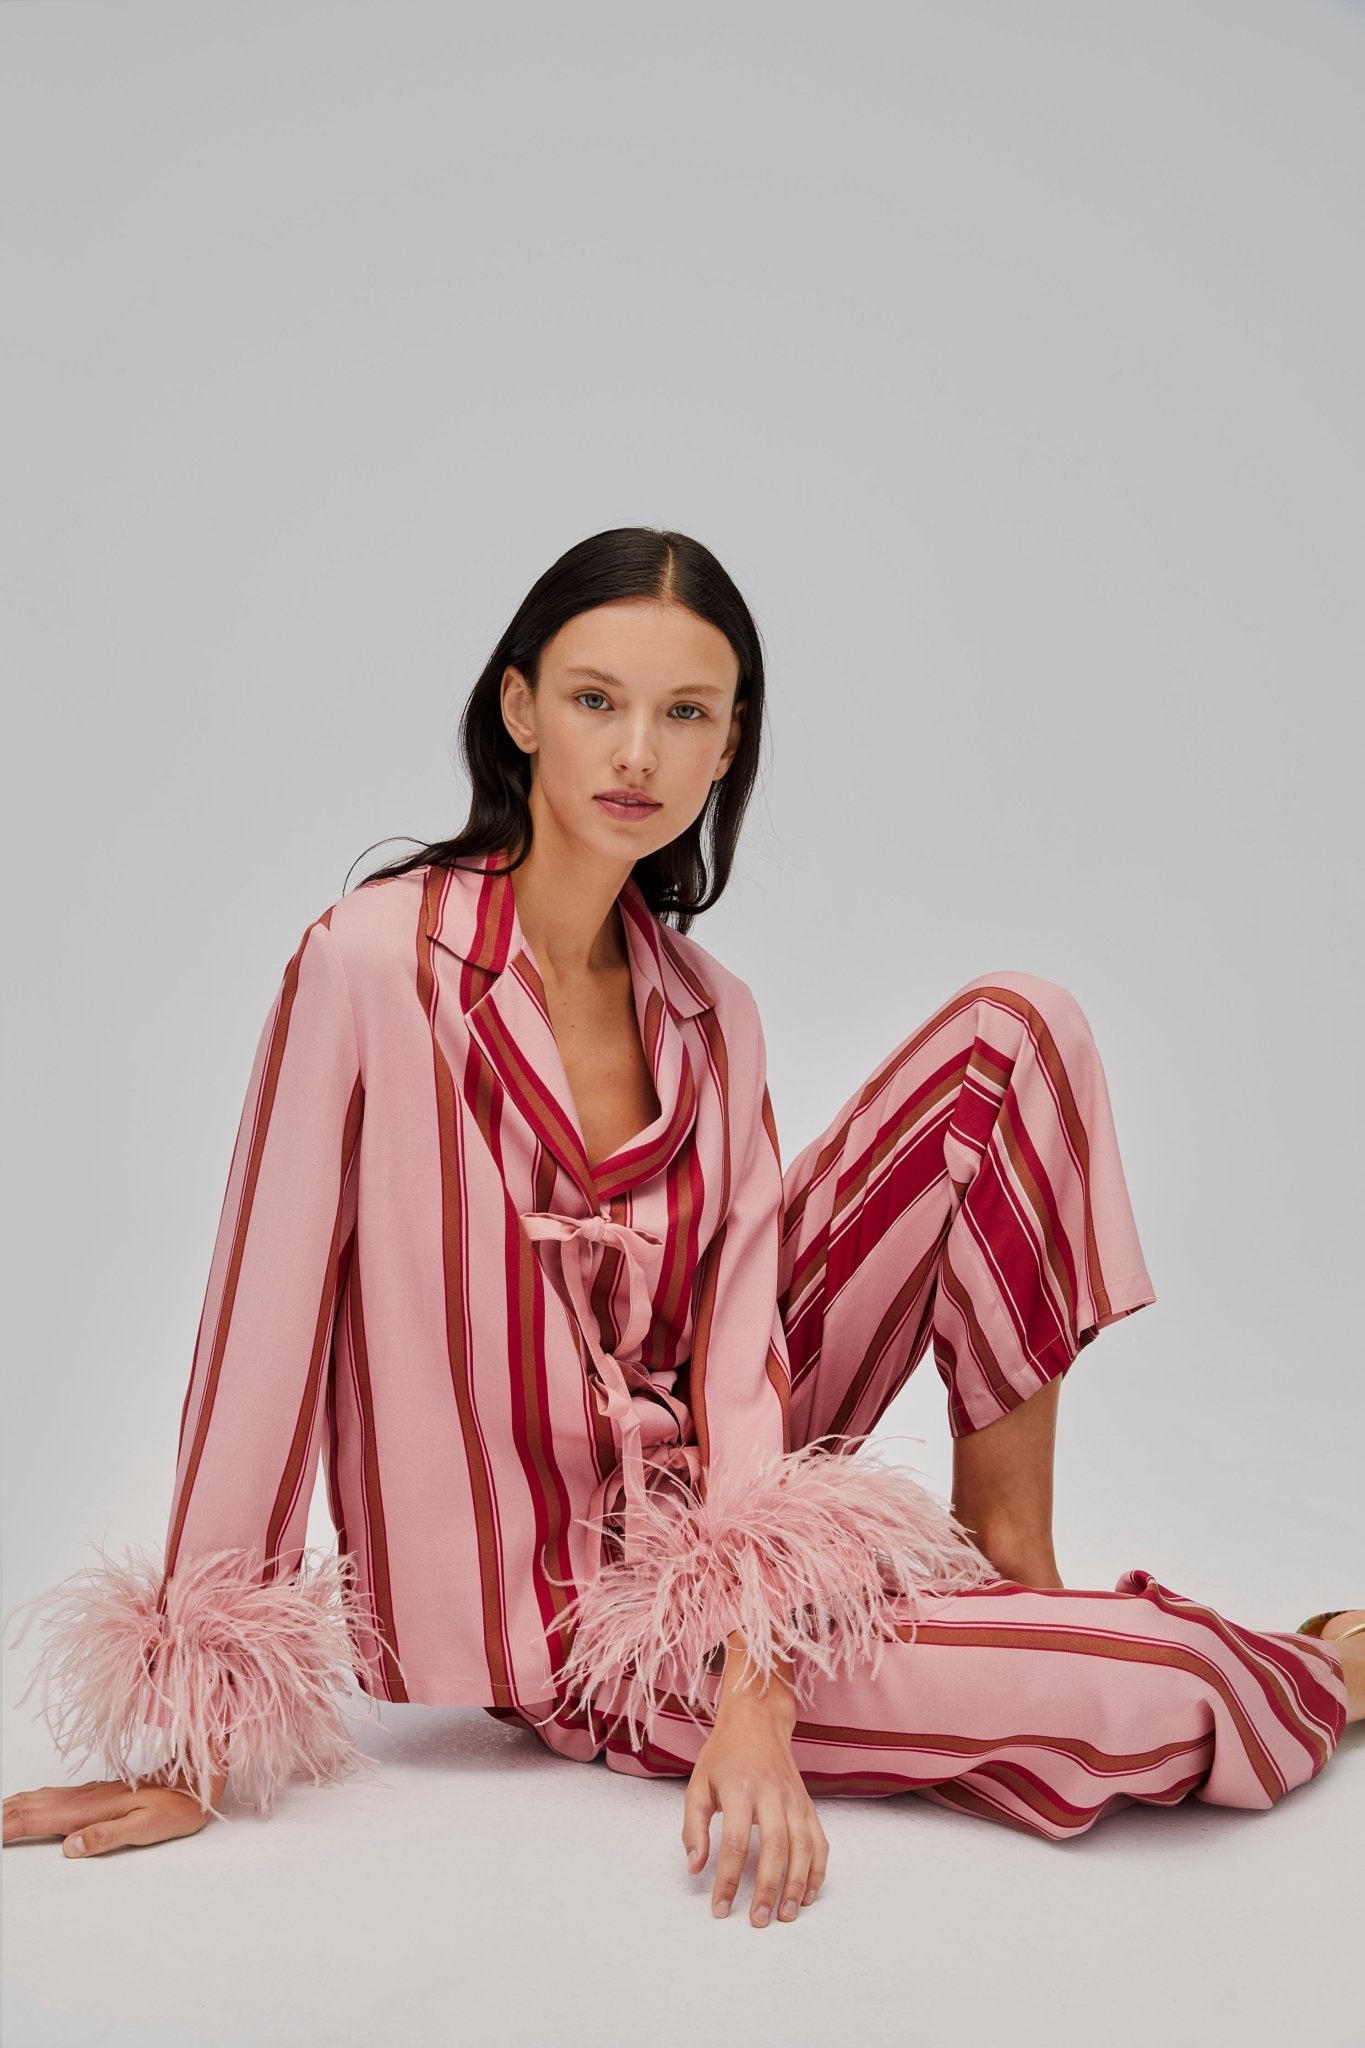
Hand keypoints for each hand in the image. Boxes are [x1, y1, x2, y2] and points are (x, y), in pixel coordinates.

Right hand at [3, 1771, 225, 1856]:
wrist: (195, 1781)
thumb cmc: (175, 1808)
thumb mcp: (146, 1828)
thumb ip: (107, 1836)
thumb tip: (70, 1847)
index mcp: (90, 1810)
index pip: (38, 1818)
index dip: (9, 1827)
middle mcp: (84, 1798)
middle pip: (32, 1806)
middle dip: (4, 1816)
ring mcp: (88, 1794)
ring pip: (40, 1798)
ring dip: (12, 1807)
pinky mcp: (94, 1793)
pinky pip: (52, 1795)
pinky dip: (29, 1800)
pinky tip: (27, 1802)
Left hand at [681, 1700, 829, 1926]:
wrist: (757, 1722)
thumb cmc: (724, 1757)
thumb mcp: (698, 1785)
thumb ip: (694, 1827)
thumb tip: (696, 1867)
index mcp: (740, 1788)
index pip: (735, 1842)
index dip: (728, 1880)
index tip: (720, 1908)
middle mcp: (772, 1794)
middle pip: (775, 1848)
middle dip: (767, 1889)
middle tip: (758, 1920)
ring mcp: (795, 1799)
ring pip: (803, 1847)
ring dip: (796, 1885)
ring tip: (785, 1915)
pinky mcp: (808, 1805)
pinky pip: (819, 1841)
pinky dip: (817, 1870)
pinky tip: (807, 1894)